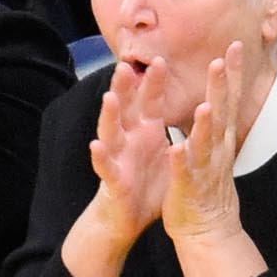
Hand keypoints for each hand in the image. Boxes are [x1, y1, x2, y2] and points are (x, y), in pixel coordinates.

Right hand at [79, 61, 173, 253]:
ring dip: (109, 116)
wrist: (127, 218)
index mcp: (144, 132)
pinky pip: (105, 167)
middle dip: (125, 88)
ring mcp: (118, 159)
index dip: (152, 81)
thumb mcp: (159, 148)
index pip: (148, 101)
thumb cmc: (146, 184)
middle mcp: (128, 141)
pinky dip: (101, 156)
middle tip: (126, 65)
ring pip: (110, 133)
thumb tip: (180, 99)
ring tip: (109, 98)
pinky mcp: (113, 181)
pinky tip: (96, 145)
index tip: (160, 58)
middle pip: (125, 109)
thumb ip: (162, 123)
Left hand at [160, 42, 249, 246]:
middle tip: (222, 60)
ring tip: (205, 105)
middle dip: (221, 88)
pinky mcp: (187, 188)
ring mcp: (203, 169)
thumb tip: (218, 97)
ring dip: (205, 125)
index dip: (233, 74)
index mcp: (220, 138)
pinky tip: (177, 149)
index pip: (229, 100)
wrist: (208, 227)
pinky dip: (182, 161)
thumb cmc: (207, 185)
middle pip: (221, 114)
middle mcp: (217, 150)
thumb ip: (216, 123)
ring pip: (205, 143)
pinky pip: (184, 173)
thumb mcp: (216, 148)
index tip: (235, 46)